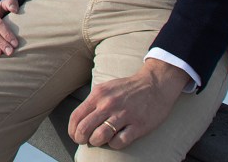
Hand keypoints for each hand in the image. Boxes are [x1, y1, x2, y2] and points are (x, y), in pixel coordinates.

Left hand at [67, 59, 189, 149]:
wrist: (155, 84)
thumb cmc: (128, 88)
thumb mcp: (106, 88)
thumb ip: (93, 102)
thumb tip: (80, 120)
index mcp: (98, 94)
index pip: (76, 116)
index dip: (72, 130)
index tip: (75, 136)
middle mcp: (108, 104)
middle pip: (84, 129)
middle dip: (81, 139)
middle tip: (85, 141)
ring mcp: (123, 115)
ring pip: (100, 136)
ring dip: (97, 142)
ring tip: (100, 140)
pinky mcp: (138, 125)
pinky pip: (119, 141)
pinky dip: (114, 144)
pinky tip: (116, 139)